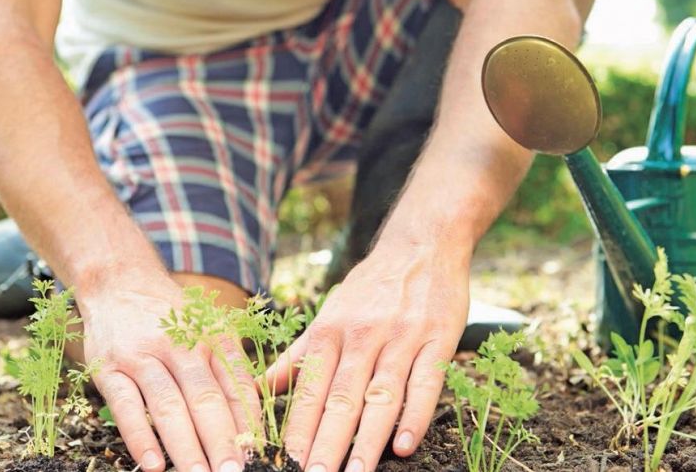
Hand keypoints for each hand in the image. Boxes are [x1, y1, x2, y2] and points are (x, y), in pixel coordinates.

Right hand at [77, 269, 258, 471]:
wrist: (118, 282)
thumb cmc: (172, 316)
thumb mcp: (208, 328)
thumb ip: (228, 369)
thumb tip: (252, 422)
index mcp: (212, 336)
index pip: (236, 384)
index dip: (249, 422)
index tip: (258, 454)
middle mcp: (179, 344)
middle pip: (205, 399)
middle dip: (221, 441)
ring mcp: (142, 355)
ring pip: (168, 405)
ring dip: (185, 446)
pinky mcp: (109, 368)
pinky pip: (126, 406)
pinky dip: (140, 437)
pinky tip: (153, 464)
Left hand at [269, 242, 469, 471]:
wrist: (421, 245)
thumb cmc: (370, 288)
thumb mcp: (328, 316)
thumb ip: (298, 357)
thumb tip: (258, 388)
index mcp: (330, 332)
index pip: (309, 390)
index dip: (297, 430)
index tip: (284, 463)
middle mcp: (362, 336)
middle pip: (340, 398)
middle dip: (326, 443)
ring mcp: (401, 338)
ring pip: (381, 395)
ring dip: (368, 440)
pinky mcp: (437, 339)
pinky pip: (426, 383)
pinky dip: (415, 415)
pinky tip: (404, 445)